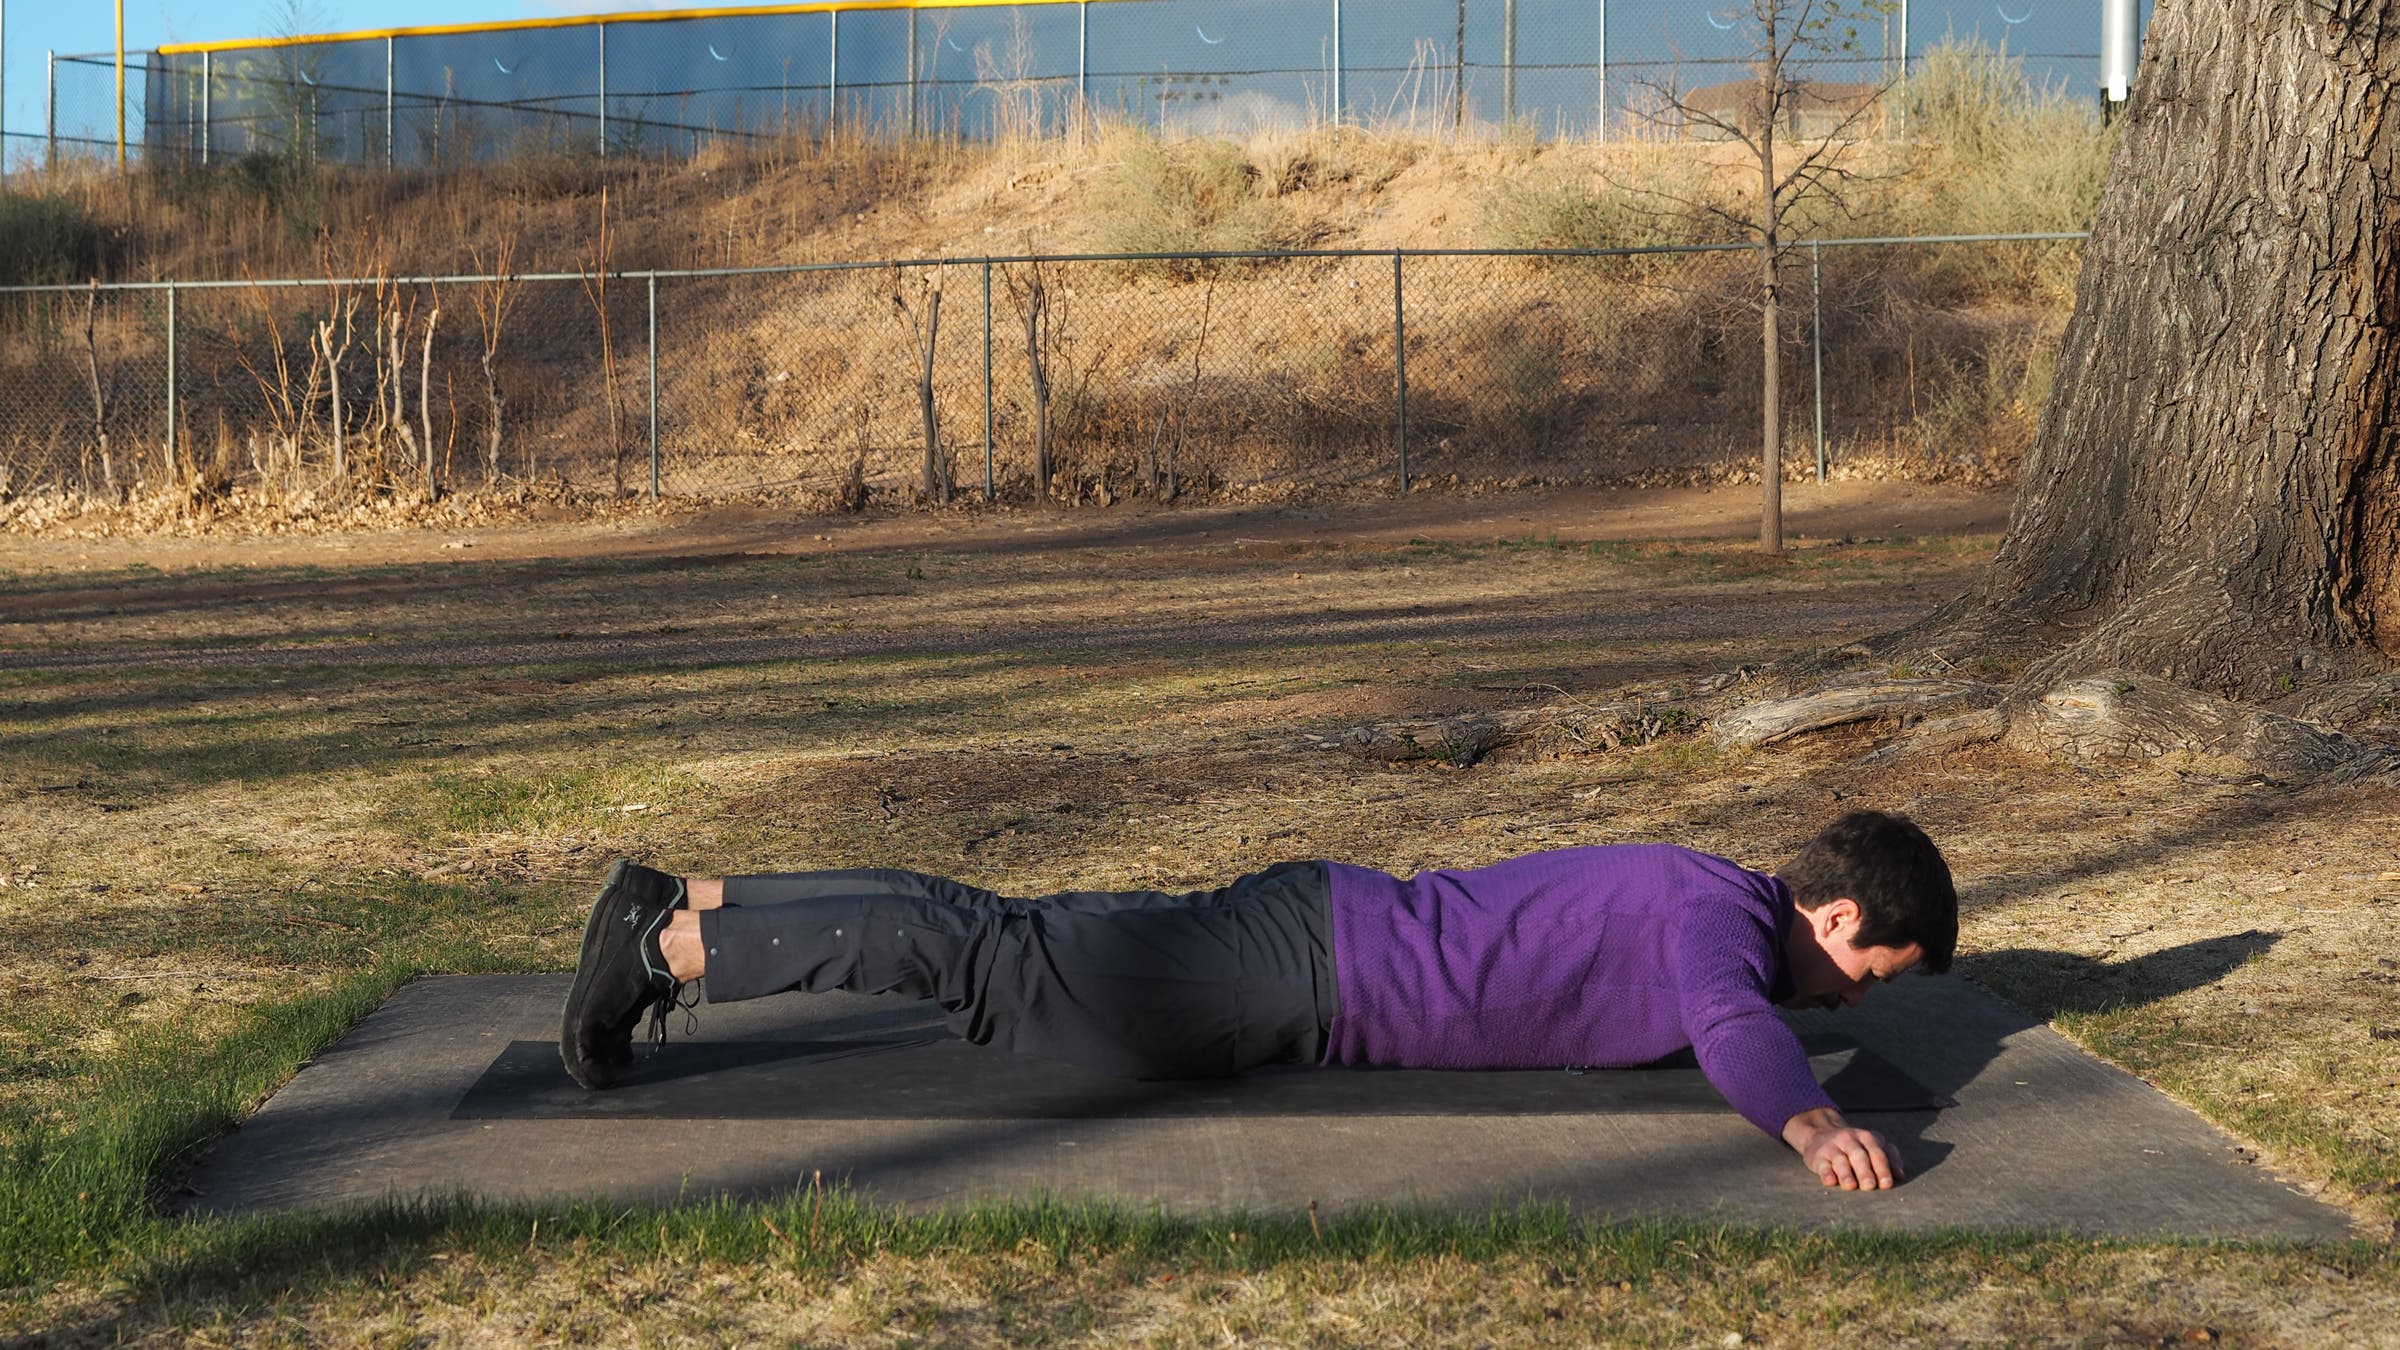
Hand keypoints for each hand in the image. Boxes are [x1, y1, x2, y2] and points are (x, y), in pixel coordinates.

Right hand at [1781, 1108, 1903, 1190]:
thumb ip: (1889, 1158)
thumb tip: (1901, 1175)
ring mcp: (1831, 1147)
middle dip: (1865, 1171)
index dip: (1882, 1169)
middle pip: (1859, 1155)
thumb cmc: (1853, 1146)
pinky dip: (1826, 1173)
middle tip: (1870, 1186)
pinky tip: (1830, 1181)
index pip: (1877, 1153)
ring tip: (1850, 1186)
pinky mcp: (1817, 1156)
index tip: (1887, 1184)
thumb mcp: (1871, 1146)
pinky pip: (1822, 1165)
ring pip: (1839, 1160)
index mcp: (1866, 1137)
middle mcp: (1849, 1139)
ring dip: (1845, 1173)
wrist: (1819, 1133)